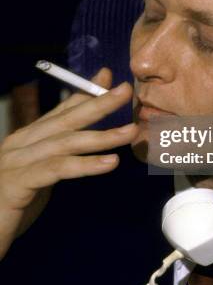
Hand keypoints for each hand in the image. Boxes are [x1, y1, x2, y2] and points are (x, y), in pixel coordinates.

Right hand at [0, 68, 136, 260]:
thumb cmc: (11, 206)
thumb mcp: (41, 176)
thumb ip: (59, 158)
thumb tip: (88, 146)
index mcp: (27, 139)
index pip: (60, 110)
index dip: (84, 93)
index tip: (108, 78)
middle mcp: (21, 143)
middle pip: (66, 119)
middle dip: (98, 103)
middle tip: (124, 91)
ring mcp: (16, 161)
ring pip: (65, 142)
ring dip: (101, 136)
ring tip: (130, 131)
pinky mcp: (17, 183)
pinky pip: (57, 168)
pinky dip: (85, 164)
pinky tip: (110, 162)